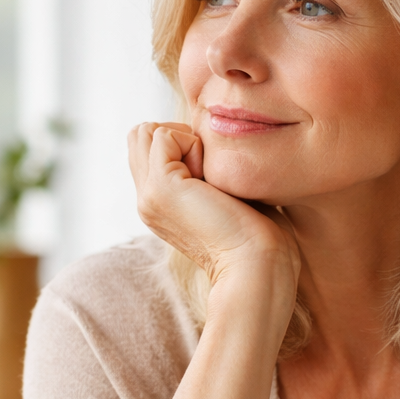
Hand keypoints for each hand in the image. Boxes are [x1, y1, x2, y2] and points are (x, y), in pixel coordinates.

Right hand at [128, 122, 299, 298]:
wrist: (257, 266)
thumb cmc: (258, 235)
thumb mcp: (225, 194)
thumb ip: (207, 171)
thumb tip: (206, 141)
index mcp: (160, 205)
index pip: (148, 147)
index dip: (182, 143)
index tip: (213, 175)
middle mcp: (147, 201)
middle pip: (140, 136)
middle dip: (178, 136)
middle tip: (209, 170)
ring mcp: (148, 196)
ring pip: (146, 132)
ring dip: (184, 139)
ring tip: (209, 175)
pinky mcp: (160, 188)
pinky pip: (163, 134)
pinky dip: (193, 143)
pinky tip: (212, 179)